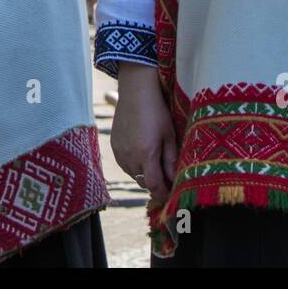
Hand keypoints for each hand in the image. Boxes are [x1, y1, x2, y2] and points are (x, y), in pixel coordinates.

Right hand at [111, 63, 178, 205]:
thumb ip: (170, 161)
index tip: (171, 197)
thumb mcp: (169, 136)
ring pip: (133, 175)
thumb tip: (174, 181)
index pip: (153, 186)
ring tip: (154, 162)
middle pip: (143, 182)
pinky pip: (125, 164)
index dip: (162, 194)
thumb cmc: (157, 112)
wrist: (135, 92)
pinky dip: (134, 165)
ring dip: (144, 174)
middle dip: (155, 184)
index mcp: (146, 155)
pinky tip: (142, 152)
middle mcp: (129, 157)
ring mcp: (119, 152)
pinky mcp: (113, 146)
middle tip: (167, 179)